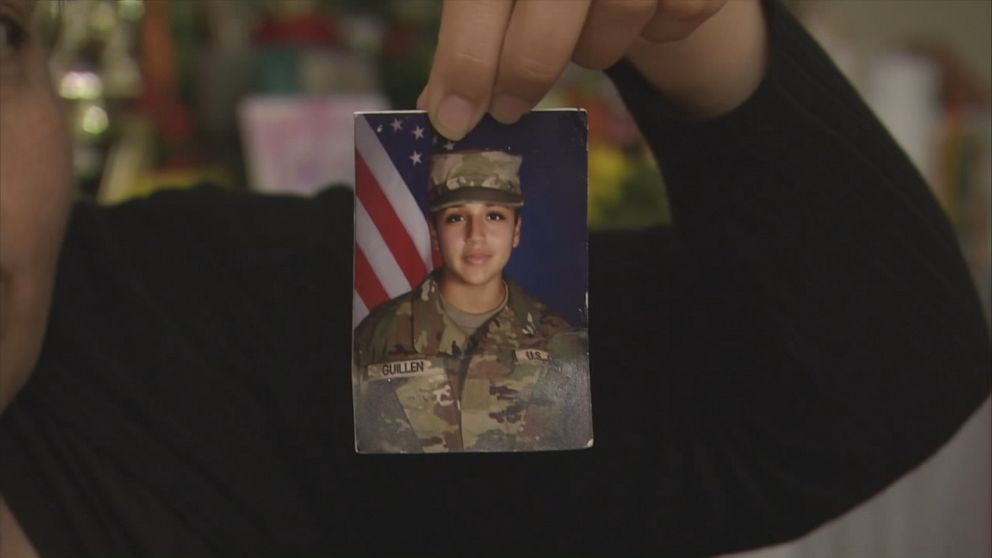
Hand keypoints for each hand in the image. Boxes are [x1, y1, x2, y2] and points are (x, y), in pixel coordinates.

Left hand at [418, 0, 766, 139]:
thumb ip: (474, 32)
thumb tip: (441, 108)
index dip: (468, 58)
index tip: (455, 119)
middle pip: (553, 0)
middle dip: (526, 67)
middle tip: (510, 106)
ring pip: (625, 5)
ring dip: (595, 45)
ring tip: (580, 36)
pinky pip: (680, 12)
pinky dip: (656, 31)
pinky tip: (636, 15)